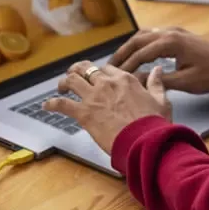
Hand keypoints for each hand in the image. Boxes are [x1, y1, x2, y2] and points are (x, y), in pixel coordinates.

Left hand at [43, 61, 171, 154]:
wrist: (145, 141)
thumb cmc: (154, 123)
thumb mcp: (161, 100)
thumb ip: (156, 83)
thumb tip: (157, 70)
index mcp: (124, 79)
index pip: (107, 68)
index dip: (100, 72)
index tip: (98, 78)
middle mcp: (106, 83)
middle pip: (86, 69)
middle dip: (78, 71)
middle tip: (73, 76)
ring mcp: (93, 97)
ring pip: (72, 81)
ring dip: (64, 83)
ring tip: (60, 87)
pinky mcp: (84, 113)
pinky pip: (62, 104)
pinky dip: (52, 104)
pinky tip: (47, 106)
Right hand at [109, 27, 208, 94]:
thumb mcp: (185, 82)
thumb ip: (159, 81)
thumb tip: (137, 81)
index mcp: (170, 43)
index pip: (140, 54)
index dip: (126, 66)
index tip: (114, 77)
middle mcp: (169, 33)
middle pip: (137, 40)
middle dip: (122, 53)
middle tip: (108, 67)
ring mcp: (173, 31)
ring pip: (144, 35)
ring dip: (130, 47)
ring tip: (119, 61)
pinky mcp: (177, 34)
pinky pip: (152, 35)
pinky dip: (140, 44)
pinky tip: (136, 53)